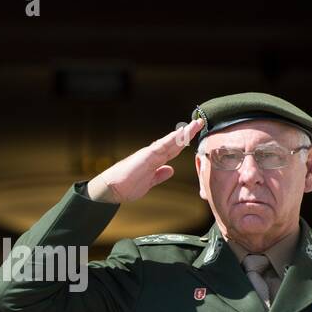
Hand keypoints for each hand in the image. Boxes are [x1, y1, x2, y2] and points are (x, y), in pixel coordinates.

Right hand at [85, 117, 204, 203]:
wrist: (111, 189)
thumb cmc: (126, 186)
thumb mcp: (148, 183)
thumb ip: (159, 176)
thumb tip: (170, 170)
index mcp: (154, 160)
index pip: (172, 149)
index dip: (183, 142)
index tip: (194, 134)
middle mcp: (153, 154)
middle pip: (174, 142)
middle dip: (187, 133)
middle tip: (199, 122)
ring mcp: (149, 154)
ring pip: (169, 142)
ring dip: (182, 133)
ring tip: (194, 124)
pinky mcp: (145, 156)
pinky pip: (161, 146)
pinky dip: (171, 139)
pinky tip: (180, 134)